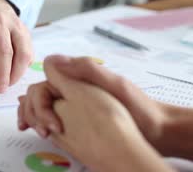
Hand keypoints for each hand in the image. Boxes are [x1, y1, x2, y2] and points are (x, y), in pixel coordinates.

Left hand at [0, 0, 32, 92]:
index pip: (4, 51)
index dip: (4, 72)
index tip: (1, 89)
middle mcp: (13, 25)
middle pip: (22, 53)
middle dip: (15, 74)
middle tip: (4, 87)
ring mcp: (23, 29)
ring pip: (28, 54)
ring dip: (20, 71)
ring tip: (7, 81)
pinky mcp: (27, 35)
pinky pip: (29, 53)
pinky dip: (23, 65)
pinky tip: (13, 71)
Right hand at [18, 55, 167, 152]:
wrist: (160, 130)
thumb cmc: (141, 108)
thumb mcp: (115, 85)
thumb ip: (86, 69)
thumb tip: (52, 59)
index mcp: (79, 77)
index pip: (44, 84)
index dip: (38, 102)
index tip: (48, 122)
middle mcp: (75, 88)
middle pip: (40, 95)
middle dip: (32, 111)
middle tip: (41, 131)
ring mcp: (77, 103)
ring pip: (45, 107)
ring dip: (36, 118)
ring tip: (40, 133)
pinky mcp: (81, 118)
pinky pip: (56, 118)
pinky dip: (46, 123)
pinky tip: (46, 133)